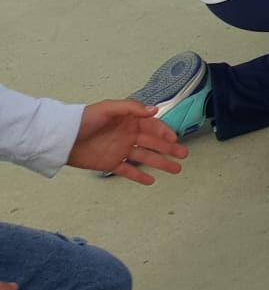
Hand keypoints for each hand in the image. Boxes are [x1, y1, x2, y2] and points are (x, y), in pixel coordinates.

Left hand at [68, 100, 186, 184]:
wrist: (63, 138)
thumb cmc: (84, 119)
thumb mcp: (108, 108)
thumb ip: (131, 108)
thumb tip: (155, 110)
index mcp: (129, 121)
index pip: (152, 127)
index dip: (165, 132)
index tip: (175, 139)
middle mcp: (128, 136)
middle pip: (153, 143)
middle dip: (169, 149)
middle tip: (183, 155)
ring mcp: (120, 150)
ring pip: (145, 157)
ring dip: (161, 163)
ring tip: (175, 169)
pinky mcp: (110, 163)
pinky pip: (128, 170)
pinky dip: (139, 176)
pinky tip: (150, 181)